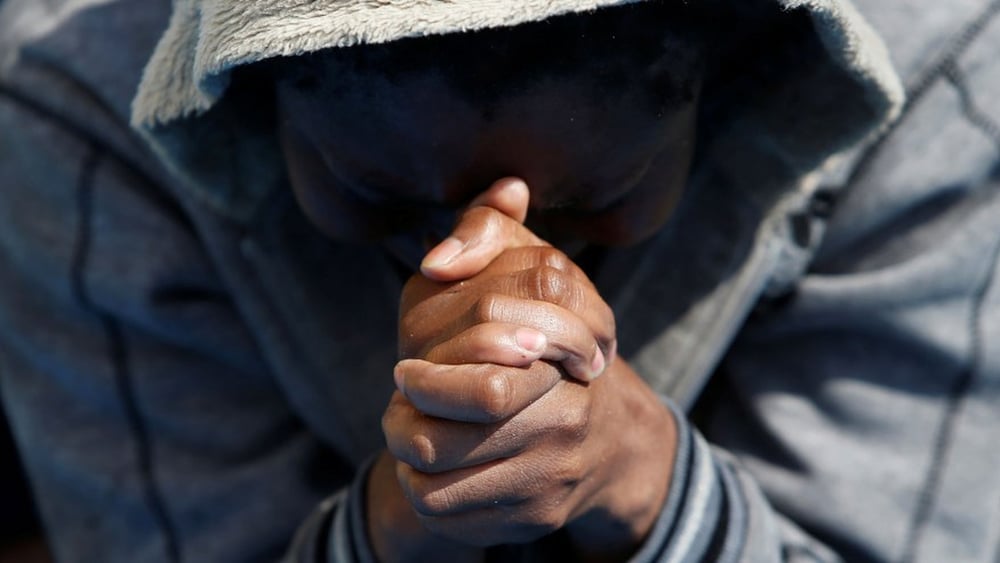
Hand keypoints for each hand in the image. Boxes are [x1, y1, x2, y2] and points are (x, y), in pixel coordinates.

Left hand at [386, 179, 676, 558]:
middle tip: (398, 405)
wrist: (611, 440)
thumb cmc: (553, 344)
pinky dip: (425, 493)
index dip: (426, 376)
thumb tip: (438, 258)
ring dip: (406, 456)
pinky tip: (432, 469)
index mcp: (567, 351)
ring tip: (407, 432)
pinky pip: (450, 514)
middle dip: (404, 422)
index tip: (404, 371)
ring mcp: (556, 472)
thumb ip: (486, 232)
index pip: (483, 368)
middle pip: (452, 431)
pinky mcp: (540, 515)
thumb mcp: (533, 267)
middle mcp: (568, 417)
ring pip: (439, 480)